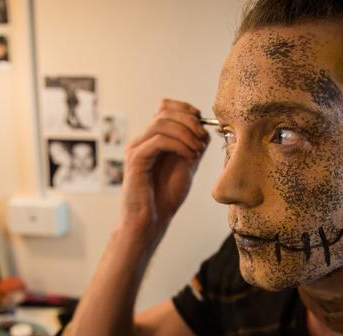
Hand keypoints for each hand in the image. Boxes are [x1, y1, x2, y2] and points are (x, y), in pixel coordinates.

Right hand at [120, 99, 209, 242]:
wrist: (151, 221)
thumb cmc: (166, 196)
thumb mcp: (186, 165)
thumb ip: (193, 146)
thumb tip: (206, 129)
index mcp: (152, 139)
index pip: (164, 108)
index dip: (185, 108)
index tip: (202, 120)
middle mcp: (141, 141)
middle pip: (164, 112)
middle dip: (189, 121)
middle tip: (202, 137)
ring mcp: (136, 149)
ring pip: (161, 123)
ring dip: (185, 133)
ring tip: (197, 149)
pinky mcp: (136, 160)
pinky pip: (158, 141)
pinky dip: (178, 144)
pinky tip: (189, 156)